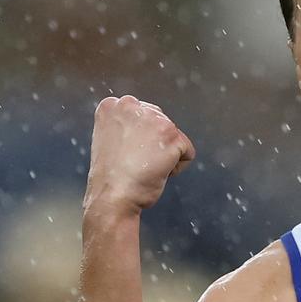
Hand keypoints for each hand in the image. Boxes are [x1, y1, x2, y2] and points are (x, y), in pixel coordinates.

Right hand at [84, 96, 195, 216]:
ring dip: (165, 156)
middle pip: (162, 124)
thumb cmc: (112, 177)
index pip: (144, 116)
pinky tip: (157, 172)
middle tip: (134, 161)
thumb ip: (128, 126)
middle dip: (154, 146)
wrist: (112, 197)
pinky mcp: (171, 134)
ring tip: (143, 166)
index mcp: (112, 105)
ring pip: (174, 138)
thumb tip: (149, 128)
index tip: (124, 152)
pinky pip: (187, 152)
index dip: (138, 140)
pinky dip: (177, 167)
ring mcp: (152, 118)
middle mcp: (131, 104)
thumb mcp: (112, 140)